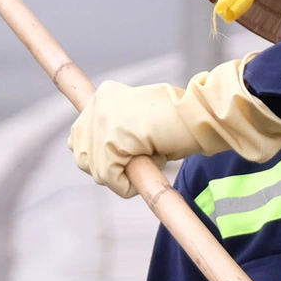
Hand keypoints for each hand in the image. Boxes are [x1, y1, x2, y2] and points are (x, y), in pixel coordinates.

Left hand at [69, 79, 182, 197]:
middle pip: (81, 154)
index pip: (80, 136)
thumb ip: (117, 137)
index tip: (125, 160)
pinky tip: (150, 168)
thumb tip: (99, 166)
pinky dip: (127, 185)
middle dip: (106, 169)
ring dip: (120, 178)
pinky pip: (110, 176)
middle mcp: (98, 103)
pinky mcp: (111, 138)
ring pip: (96, 168)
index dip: (99, 156)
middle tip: (137, 165)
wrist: (200, 116)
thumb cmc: (180, 124)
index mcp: (104, 95)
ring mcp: (102, 118)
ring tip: (149, 162)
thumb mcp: (140, 125)